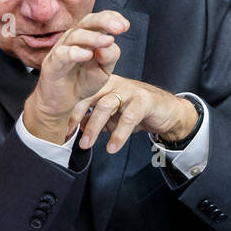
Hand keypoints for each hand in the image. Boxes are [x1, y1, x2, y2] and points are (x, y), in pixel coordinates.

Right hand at [22, 11, 127, 144]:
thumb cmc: (82, 82)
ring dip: (93, 37)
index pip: (99, 20)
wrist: (63, 102)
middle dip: (104, 21)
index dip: (112, 18)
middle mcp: (74, 39)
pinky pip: (62, 54)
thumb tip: (109, 42)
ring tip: (108, 41)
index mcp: (87, 37)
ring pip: (76, 36)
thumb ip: (110, 56)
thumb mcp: (104, 70)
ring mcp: (62, 50)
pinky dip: (75, 53)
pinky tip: (87, 55)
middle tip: (119, 28)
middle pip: (87, 21)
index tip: (126, 26)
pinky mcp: (52, 64)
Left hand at [76, 75, 199, 152]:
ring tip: (86, 145)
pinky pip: (128, 118)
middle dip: (77, 117)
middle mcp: (115, 84)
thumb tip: (75, 128)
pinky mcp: (144, 100)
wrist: (167, 112)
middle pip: (90, 97)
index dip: (71, 113)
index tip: (62, 131)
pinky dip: (118, 134)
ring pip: (106, 106)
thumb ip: (95, 119)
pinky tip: (112, 147)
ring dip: (94, 127)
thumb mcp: (112, 117)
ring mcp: (129, 90)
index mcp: (104, 85)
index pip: (82, 95)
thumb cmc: (137, 112)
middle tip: (68, 137)